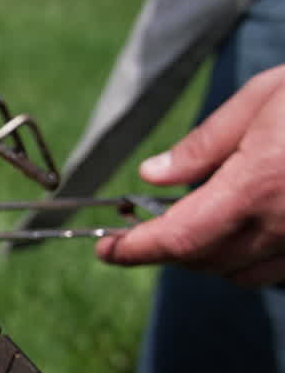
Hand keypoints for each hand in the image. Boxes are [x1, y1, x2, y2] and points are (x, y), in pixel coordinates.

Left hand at [96, 65, 284, 285]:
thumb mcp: (261, 99)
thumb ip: (203, 145)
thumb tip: (153, 176)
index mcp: (255, 185)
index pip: (177, 238)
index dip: (135, 250)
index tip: (106, 249)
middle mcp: (282, 224)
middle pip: (201, 261)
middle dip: (166, 247)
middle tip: (143, 223)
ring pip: (239, 273)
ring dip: (206, 256)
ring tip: (194, 219)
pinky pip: (276, 271)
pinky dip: (248, 259)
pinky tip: (247, 224)